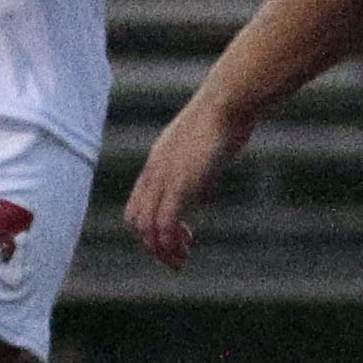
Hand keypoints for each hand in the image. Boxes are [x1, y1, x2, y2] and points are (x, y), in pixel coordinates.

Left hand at [125, 93, 254, 270]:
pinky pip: (167, 220)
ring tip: (179, 260)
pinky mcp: (182, 182)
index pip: (137, 205)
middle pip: (136, 219)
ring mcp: (165, 178)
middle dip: (152, 244)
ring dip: (161, 248)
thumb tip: (199, 195)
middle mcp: (153, 173)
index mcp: (155, 165)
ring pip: (148, 224)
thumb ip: (196, 176)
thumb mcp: (202, 152)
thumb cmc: (222, 122)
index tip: (172, 240)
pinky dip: (171, 240)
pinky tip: (184, 247)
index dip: (148, 229)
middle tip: (176, 258)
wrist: (226, 102)